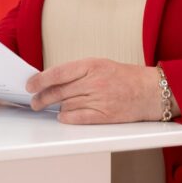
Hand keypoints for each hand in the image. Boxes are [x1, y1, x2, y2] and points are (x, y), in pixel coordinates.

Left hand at [26, 58, 159, 123]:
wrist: (151, 91)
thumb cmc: (126, 77)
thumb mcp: (101, 64)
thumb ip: (78, 72)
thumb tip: (53, 80)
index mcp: (92, 65)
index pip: (58, 73)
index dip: (40, 80)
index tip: (30, 85)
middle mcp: (94, 82)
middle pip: (59, 91)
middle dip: (42, 97)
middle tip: (34, 101)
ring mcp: (100, 99)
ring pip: (66, 105)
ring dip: (54, 108)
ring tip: (47, 108)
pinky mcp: (105, 116)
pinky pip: (78, 118)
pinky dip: (67, 118)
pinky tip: (62, 116)